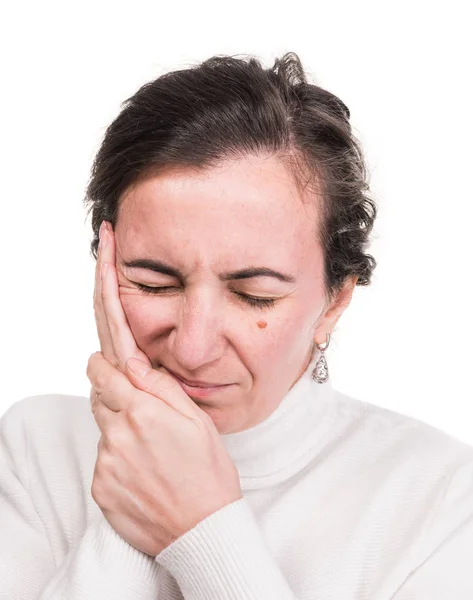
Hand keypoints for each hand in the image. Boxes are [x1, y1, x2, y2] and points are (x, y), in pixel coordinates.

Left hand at [87, 221, 242, 555]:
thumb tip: (129, 362)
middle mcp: (120, 424)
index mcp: (146, 403)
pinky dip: (122, 445)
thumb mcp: (197, 421)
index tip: (104, 251)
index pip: (115, 337)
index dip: (107, 290)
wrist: (202, 533)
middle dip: (118, 374)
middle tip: (150, 395)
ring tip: (157, 437)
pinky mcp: (100, 481)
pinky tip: (149, 462)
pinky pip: (103, 445)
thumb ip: (157, 388)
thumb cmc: (208, 476)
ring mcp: (107, 454)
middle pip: (99, 374)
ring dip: (123, 412)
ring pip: (102, 410)